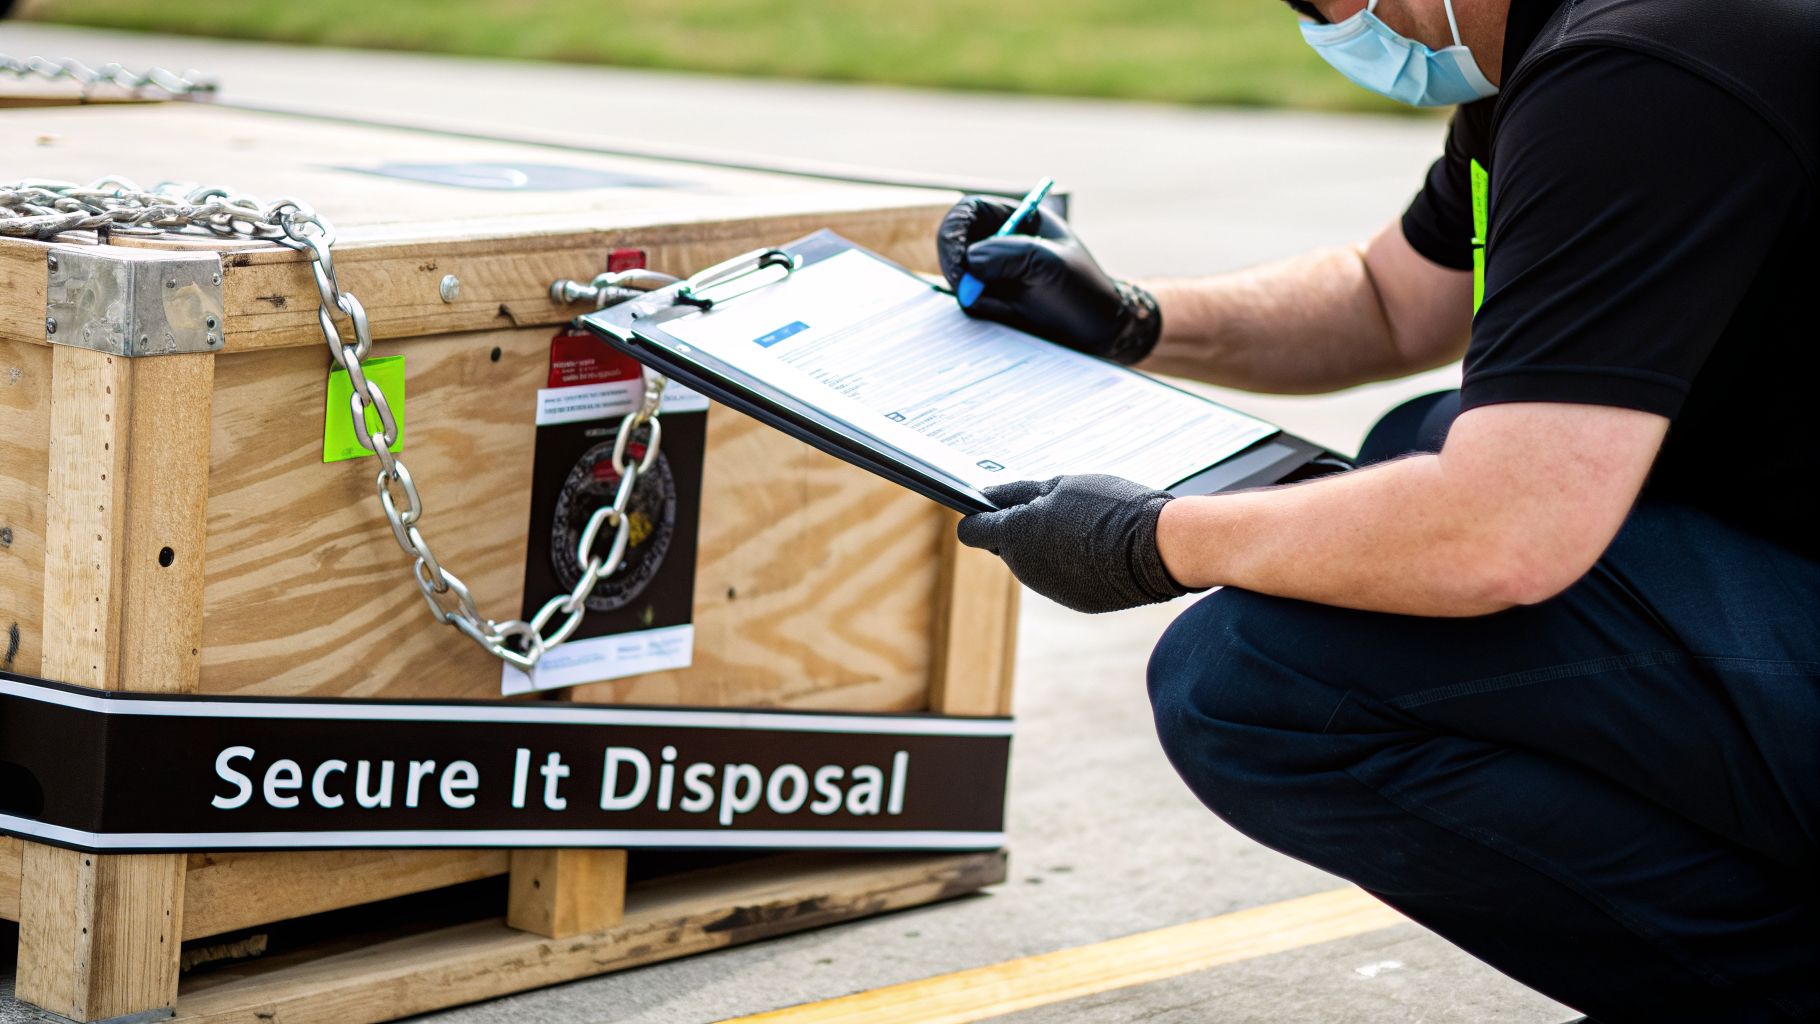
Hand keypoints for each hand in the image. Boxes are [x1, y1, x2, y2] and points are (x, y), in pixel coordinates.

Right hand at [937, 196, 1162, 364]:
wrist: (1097, 335)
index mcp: (1017, 220)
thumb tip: (970, 259)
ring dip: (968, 289)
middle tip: (965, 287)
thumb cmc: (1084, 292)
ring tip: (1002, 305)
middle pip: (953, 243)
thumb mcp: (1052, 266)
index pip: (969, 212)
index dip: (956, 229)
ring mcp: (992, 273)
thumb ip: (1011, 254)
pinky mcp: (990, 302)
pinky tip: (1003, 315)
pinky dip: (975, 308)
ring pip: (957, 276)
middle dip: (954, 264)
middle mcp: (999, 243)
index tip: (959, 256)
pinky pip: (966, 302)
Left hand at [956, 475, 1196, 612]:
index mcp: (1014, 535)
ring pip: (1035, 562)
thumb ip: (1019, 493)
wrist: (1155, 548)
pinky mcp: (1073, 600)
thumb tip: (988, 496)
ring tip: (1083, 525)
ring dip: (1048, 544)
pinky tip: (1098, 548)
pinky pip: (1062, 577)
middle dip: (1020, 528)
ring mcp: (1048, 588)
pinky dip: (1071, 563)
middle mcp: (1023, 567)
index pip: (973, 531)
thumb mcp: (1061, 487)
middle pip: (1006, 546)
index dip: (978, 517)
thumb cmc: (1108, 507)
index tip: (987, 507)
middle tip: (1053, 507)